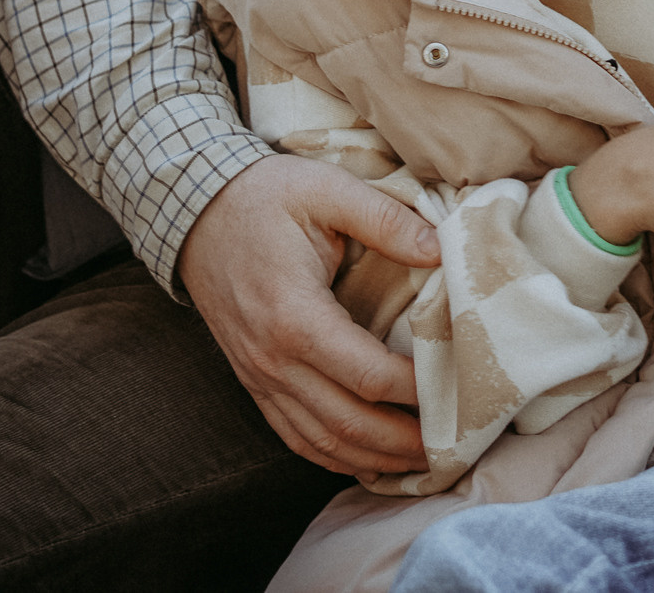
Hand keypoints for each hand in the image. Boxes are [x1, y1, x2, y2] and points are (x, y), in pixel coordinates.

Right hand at [178, 153, 442, 475]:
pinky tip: (367, 460)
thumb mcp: (327, 190)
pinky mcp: (253, 380)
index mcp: (294, 316)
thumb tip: (442, 249)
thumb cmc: (265, 196)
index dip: (417, 390)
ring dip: (373, 460)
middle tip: (453, 442)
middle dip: (404, 442)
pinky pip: (293, 434)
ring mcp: (259, 375)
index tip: (459, 386)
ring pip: (320, 441)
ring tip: (422, 462)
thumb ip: (386, 219)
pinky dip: (333, 456)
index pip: (368, 375)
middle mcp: (272, 358)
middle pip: (348, 423)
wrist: (195, 209)